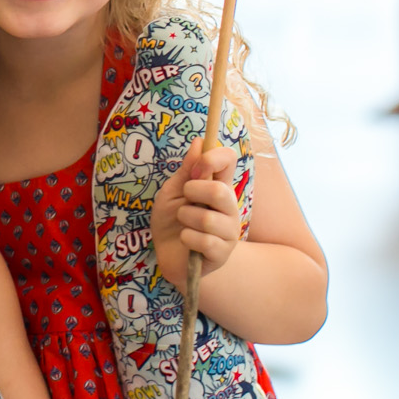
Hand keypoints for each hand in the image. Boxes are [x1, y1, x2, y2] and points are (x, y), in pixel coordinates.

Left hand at [149, 142, 243, 284]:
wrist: (169, 256)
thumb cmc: (171, 221)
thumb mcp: (172, 192)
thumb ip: (186, 171)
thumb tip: (199, 142)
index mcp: (219, 185)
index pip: (229, 159)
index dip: (213, 157)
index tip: (195, 169)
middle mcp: (229, 206)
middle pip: (220, 191)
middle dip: (193, 193)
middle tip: (184, 201)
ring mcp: (229, 231)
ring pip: (208, 219)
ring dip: (185, 218)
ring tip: (183, 224)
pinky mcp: (223, 253)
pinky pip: (204, 241)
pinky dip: (186, 238)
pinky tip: (186, 240)